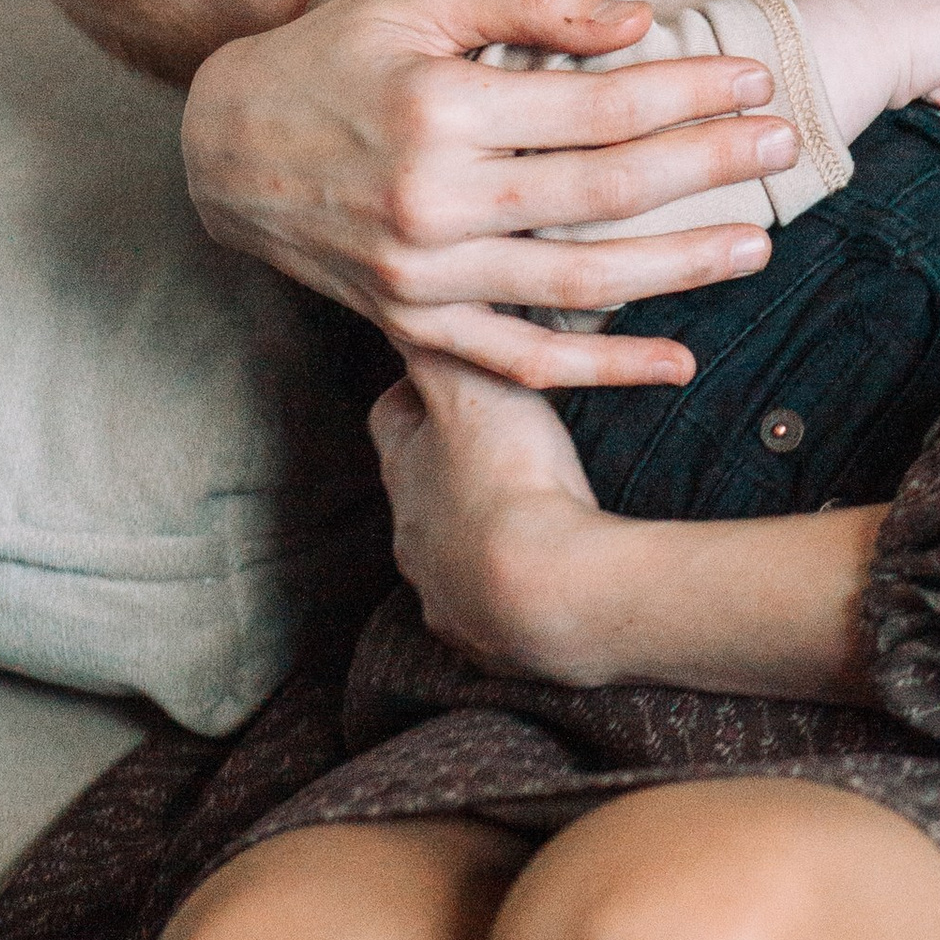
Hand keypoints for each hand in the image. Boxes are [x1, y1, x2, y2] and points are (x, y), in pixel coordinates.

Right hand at [181, 0, 803, 387]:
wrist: (227, 147)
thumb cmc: (338, 52)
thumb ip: (531, 3)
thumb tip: (636, 23)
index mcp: (441, 110)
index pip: (598, 105)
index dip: (686, 91)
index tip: (752, 79)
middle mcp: (433, 203)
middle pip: (606, 192)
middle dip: (708, 167)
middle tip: (784, 144)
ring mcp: (423, 278)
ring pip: (580, 284)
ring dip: (680, 268)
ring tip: (756, 241)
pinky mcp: (414, 325)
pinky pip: (523, 359)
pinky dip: (603, 371)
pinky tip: (678, 362)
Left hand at [372, 358, 609, 677]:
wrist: (548, 592)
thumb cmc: (510, 479)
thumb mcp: (477, 388)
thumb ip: (447, 344)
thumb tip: (411, 301)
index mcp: (405, 470)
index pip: (390, 416)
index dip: (417, 390)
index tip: (452, 373)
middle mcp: (411, 534)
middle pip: (418, 489)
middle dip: (449, 465)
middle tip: (499, 441)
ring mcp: (442, 592)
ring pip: (447, 552)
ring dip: (476, 531)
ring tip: (526, 511)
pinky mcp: (481, 638)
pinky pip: (484, 609)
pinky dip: (504, 588)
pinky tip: (540, 573)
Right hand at [823, 0, 939, 126]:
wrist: (843, 42)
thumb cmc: (845, 41)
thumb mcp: (878, 25)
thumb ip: (905, 32)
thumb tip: (921, 65)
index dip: (918, 50)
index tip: (889, 55)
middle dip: (935, 66)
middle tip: (899, 64)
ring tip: (909, 69)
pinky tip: (926, 82)